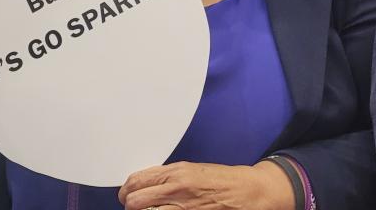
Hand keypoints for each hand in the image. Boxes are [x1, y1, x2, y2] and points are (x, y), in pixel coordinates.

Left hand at [118, 160, 296, 209]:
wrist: (249, 191)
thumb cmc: (224, 180)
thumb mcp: (194, 170)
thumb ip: (169, 177)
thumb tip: (147, 184)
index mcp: (176, 172)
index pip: (136, 181)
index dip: (126, 191)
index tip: (127, 195)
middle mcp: (176, 189)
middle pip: (135, 202)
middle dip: (131, 206)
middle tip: (136, 207)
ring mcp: (183, 207)